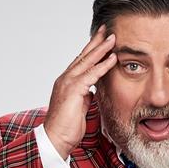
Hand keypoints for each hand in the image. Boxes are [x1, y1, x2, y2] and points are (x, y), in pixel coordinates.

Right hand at [45, 25, 117, 158]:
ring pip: (87, 61)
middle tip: (107, 28)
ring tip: (113, 38)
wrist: (56, 139)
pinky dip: (103, 65)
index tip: (102, 39)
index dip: (92, 50)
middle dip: (96, 41)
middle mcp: (66, 78)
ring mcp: (68, 83)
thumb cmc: (67, 127)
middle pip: (84, 55)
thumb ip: (85, 96)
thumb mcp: (79, 107)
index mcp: (67, 82)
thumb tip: (92, 91)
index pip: (81, 61)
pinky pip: (91, 74)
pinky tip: (112, 58)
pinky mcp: (73, 90)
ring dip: (101, 48)